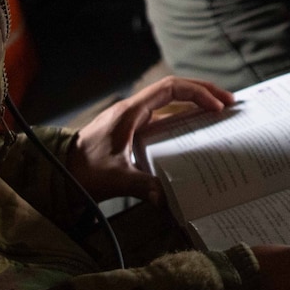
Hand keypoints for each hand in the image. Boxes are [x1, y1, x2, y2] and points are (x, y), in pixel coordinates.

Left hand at [67, 76, 233, 201]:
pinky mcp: (133, 132)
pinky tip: (196, 131)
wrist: (60, 171)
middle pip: (175, 90)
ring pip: (170, 103)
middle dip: (203, 93)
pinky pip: (164, 118)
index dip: (197, 94)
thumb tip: (166, 199)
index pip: (170, 89)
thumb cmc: (83, 171)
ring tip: (220, 113)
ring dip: (194, 104)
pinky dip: (183, 119)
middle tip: (230, 103)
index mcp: (131, 112)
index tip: (216, 107)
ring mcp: (133, 120)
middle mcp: (134, 110)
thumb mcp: (115, 178)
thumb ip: (142, 186)